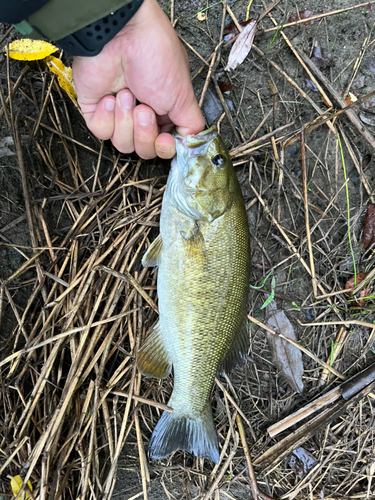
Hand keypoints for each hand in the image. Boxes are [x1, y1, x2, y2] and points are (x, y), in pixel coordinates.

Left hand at [72, 0, 204, 158]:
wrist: (122, 35)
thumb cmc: (155, 56)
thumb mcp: (184, 96)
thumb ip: (191, 125)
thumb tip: (192, 143)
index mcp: (164, 112)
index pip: (163, 146)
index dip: (163, 147)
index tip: (164, 139)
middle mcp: (142, 115)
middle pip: (144, 149)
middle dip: (144, 131)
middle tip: (144, 108)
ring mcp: (118, 114)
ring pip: (123, 144)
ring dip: (126, 120)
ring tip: (127, 95)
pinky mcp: (96, 110)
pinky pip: (101, 132)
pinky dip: (107, 116)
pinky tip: (111, 97)